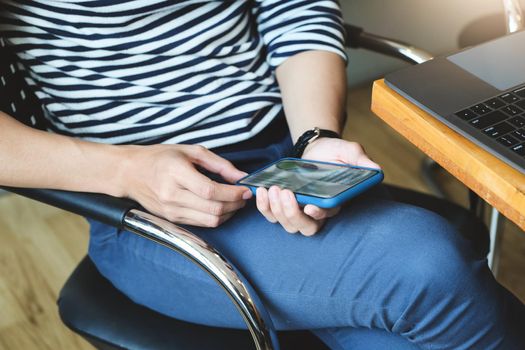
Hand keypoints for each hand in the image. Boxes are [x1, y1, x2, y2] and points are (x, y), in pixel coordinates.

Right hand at [119, 144, 251, 226]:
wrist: (130, 173)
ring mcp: (170, 210)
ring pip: (209, 220)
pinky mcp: (171, 219)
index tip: (245, 189)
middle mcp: (172, 194)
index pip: (210, 191)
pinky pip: (201, 223)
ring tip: (235, 202)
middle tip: (244, 196)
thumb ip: (219, 164)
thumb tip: (241, 176)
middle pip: (212, 209)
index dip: (232, 193)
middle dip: (235, 204)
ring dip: (228, 213)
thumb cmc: (160, 158)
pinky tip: (221, 207)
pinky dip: (216, 217)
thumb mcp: (191, 151)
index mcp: (176, 173)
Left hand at [255, 138, 379, 235]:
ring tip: (272, 189)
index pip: (327, 216)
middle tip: (284, 193)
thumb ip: (360, 160)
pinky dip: (264, 206)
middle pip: (304, 227)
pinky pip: (271, 214)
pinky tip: (262, 191)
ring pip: (286, 223)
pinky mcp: (283, 204)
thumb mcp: (349, 152)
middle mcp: (316, 211)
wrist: (318, 148)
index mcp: (334, 202)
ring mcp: (298, 209)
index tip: (311, 208)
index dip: (318, 215)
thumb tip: (376, 170)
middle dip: (291, 214)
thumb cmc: (335, 153)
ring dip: (276, 210)